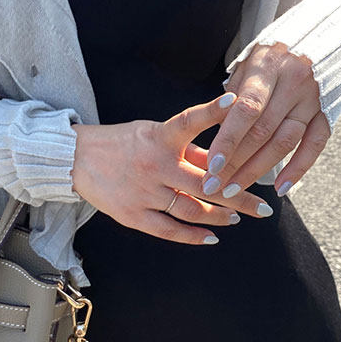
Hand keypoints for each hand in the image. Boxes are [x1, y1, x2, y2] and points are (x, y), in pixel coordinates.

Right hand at [70, 93, 274, 245]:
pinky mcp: (133, 214)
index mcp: (160, 138)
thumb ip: (188, 148)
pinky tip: (211, 238)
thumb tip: (222, 158)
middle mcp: (155, 165)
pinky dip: (192, 236)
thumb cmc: (122, 143)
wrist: (76, 159)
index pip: (190, 121)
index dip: (214, 111)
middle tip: (264, 207)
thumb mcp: (153, 133)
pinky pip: (168, 229)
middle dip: (239, 196)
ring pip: (191, 209)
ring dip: (219, 216)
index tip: (238, 103)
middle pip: (206, 183)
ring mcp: (145, 192)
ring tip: (236, 218)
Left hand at [204, 42, 330, 198]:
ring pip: (285, 141)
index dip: (228, 139)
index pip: (247, 109)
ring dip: (258, 170)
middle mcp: (294, 82)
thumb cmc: (272, 54)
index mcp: (269, 66)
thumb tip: (217, 133)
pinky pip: (315, 145)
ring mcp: (314, 98)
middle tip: (214, 185)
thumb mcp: (248, 62)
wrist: (321, 36)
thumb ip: (233, 94)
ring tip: (234, 189)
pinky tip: (281, 189)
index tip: (211, 165)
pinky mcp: (328, 111)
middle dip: (236, 162)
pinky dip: (298, 169)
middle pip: (263, 131)